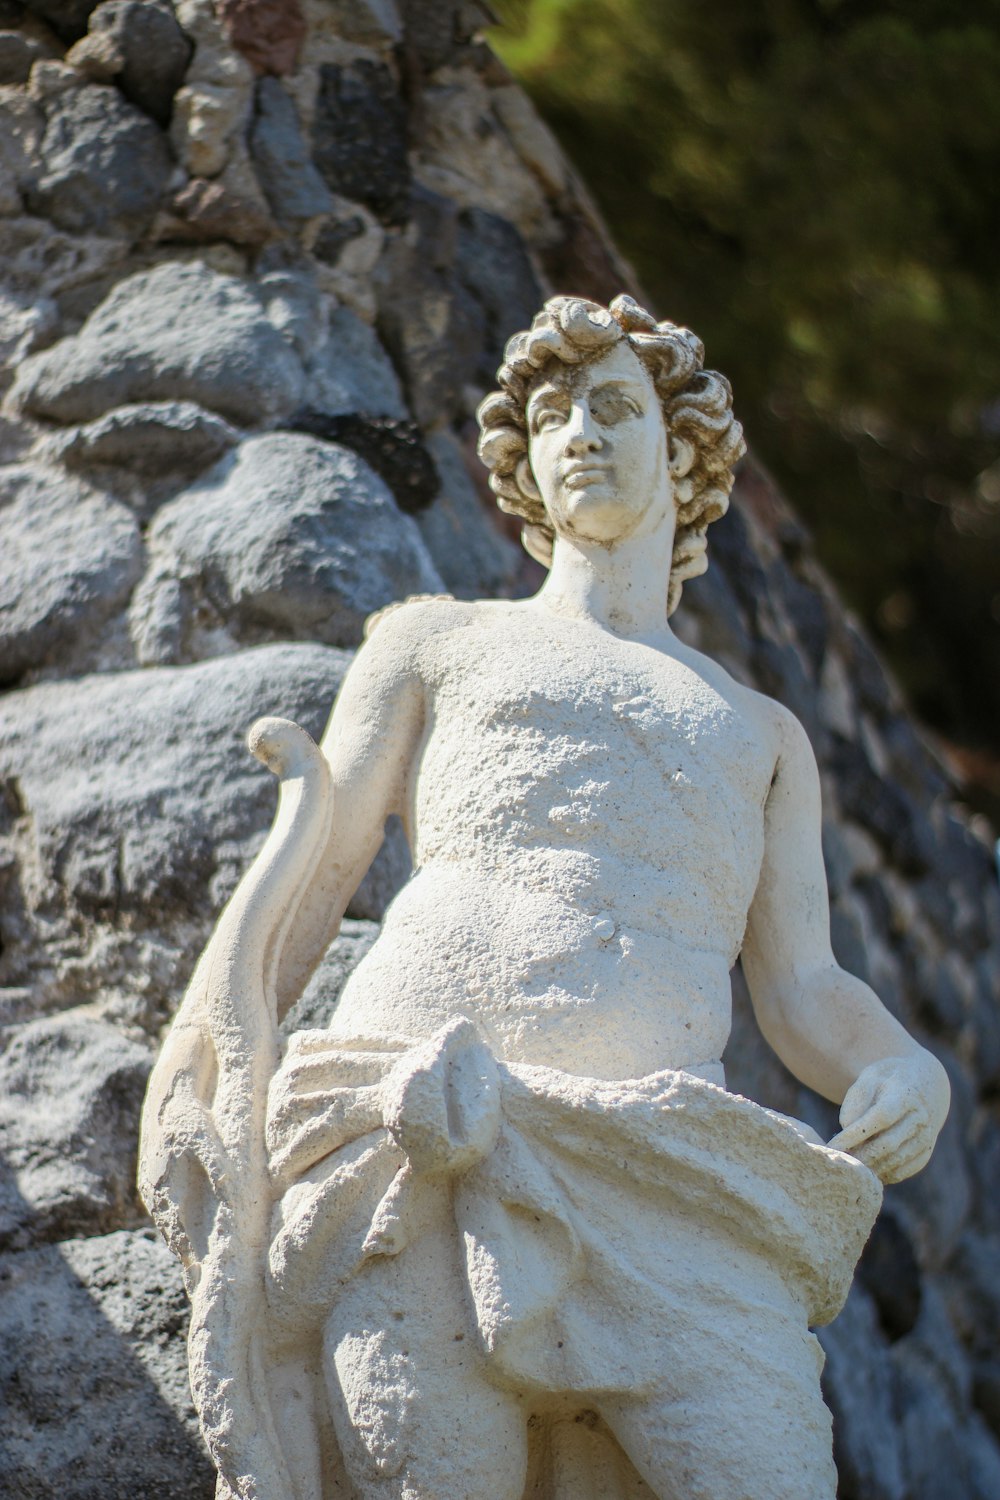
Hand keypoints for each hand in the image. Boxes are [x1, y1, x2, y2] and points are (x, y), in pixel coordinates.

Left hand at [827, 1052, 949, 1183]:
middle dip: (860, 1155)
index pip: (880, 1118)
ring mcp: (926, 1137)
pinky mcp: (925, 1152)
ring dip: (871, 1167)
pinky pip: (904, 1170)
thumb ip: (857, 1098)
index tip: (834, 1145)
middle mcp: (920, 1118)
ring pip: (896, 1161)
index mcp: (905, 1094)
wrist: (926, 1084)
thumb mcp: (871, 1075)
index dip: (856, 1134)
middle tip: (838, 1160)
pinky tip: (867, 1170)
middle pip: (888, 1144)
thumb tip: (846, 1127)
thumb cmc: (890, 1079)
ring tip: (849, 1167)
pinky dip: (884, 1174)